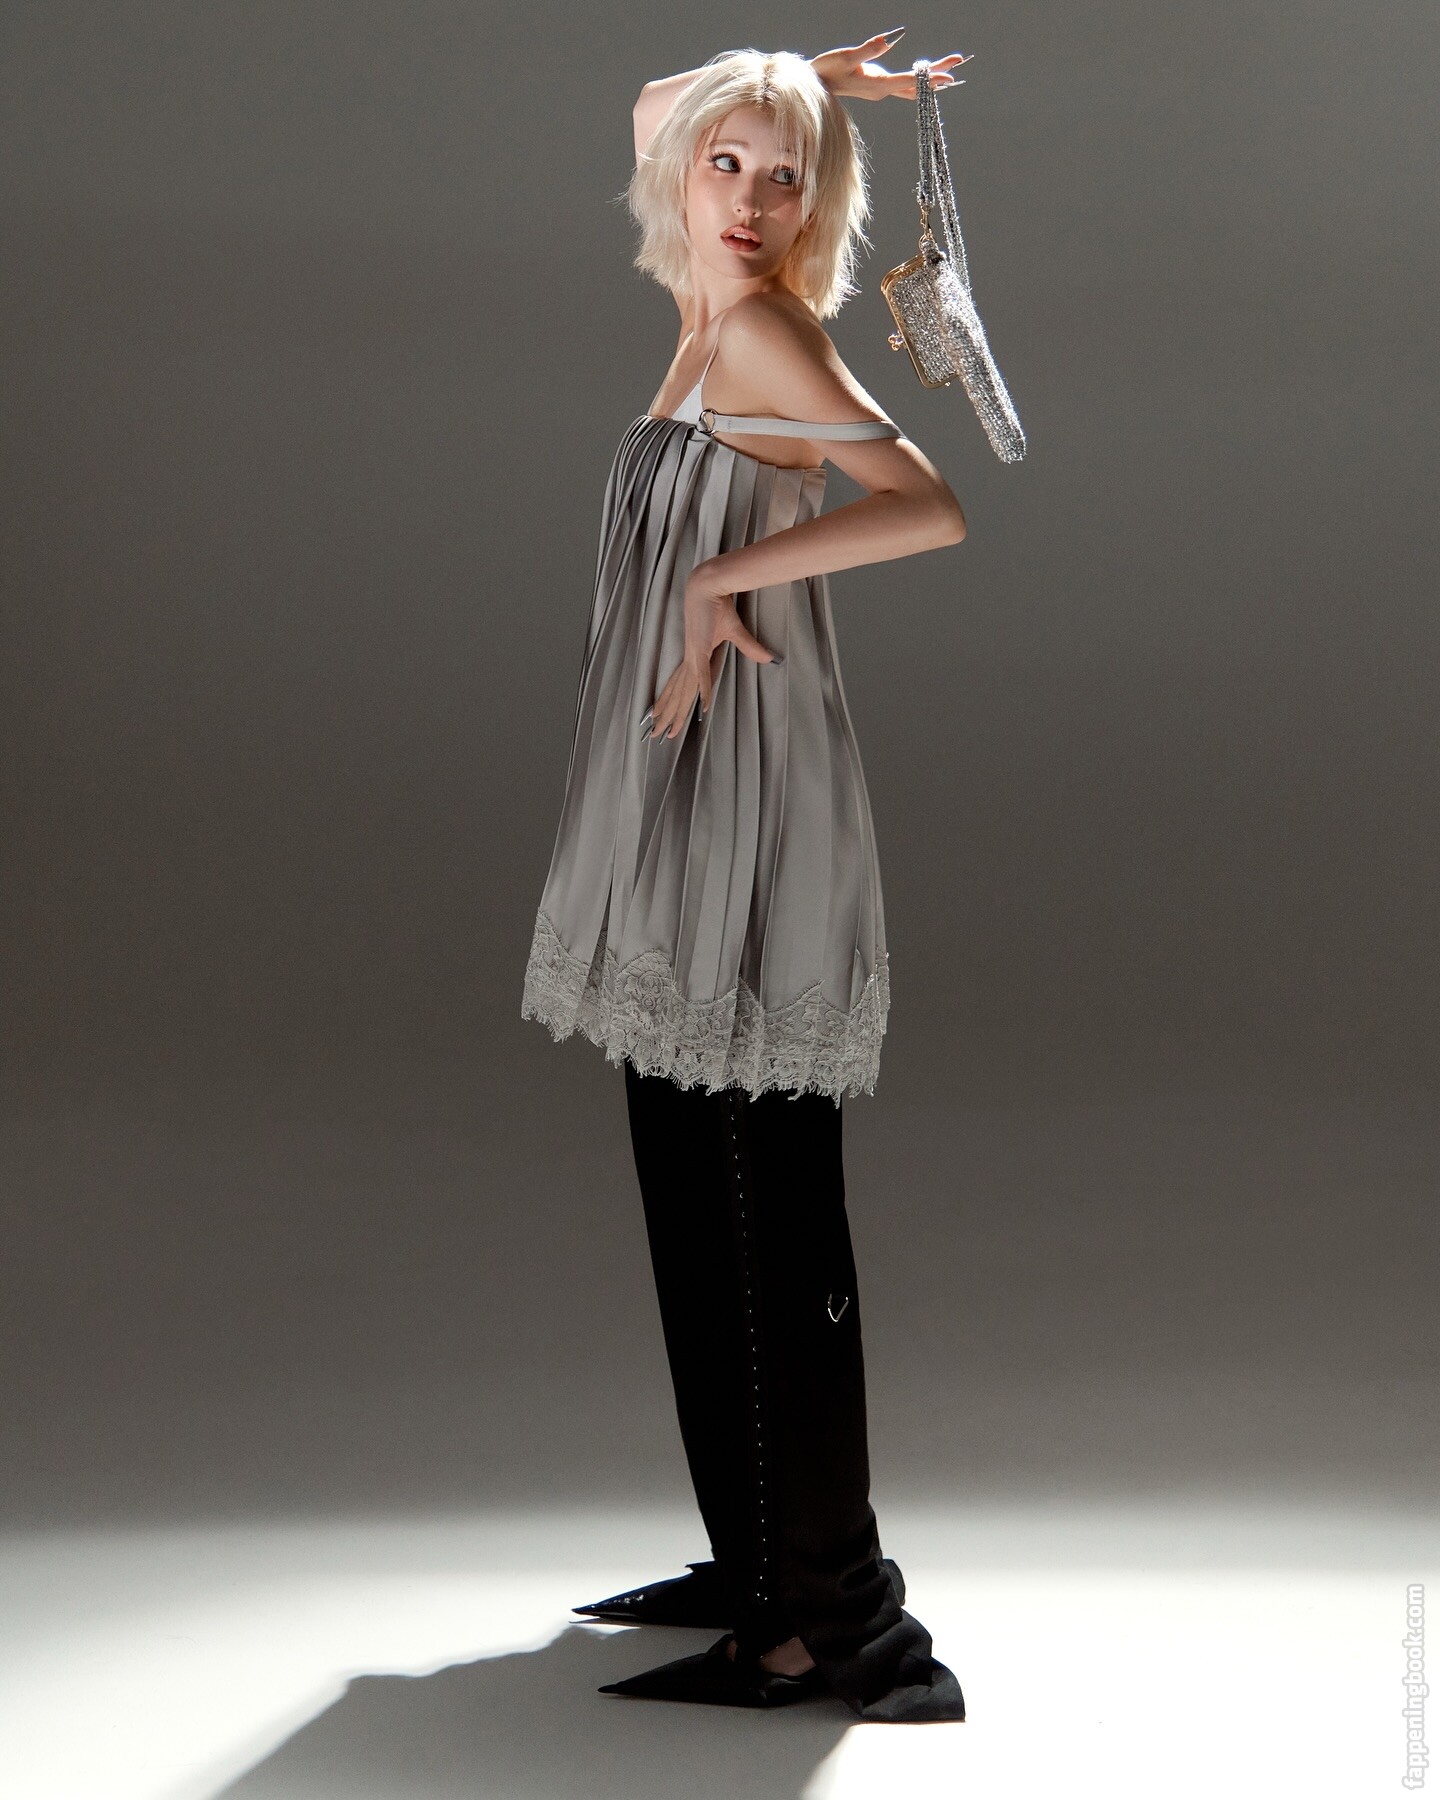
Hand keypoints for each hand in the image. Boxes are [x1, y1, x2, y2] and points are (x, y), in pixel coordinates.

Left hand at [644, 564, 778, 740]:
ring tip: (663, 732)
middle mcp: (690, 659)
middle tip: (655, 736)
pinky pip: (702, 677)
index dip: (673, 702)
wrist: (712, 583)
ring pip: (682, 691)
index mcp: (694, 656)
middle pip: (677, 693)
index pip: (681, 685)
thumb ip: (751, 648)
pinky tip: (701, 710)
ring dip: (674, 712)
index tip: (664, 718)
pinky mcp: (700, 649)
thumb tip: (769, 659)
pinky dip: (703, 693)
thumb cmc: (718, 603)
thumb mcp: (736, 631)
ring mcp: (693, 655)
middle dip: (667, 716)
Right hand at [809, 30, 970, 101]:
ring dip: (932, 76)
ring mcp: (881, 90)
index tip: (948, 76)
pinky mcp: (878, 86)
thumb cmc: (827, 70)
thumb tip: (891, 38)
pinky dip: (919, 80)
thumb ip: (868, 50)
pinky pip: (904, 85)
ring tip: (952, 66)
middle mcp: (883, 91)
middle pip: (916, 84)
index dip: (929, 77)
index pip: (909, 81)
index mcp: (877, 85)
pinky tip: (930, 78)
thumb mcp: (846, 57)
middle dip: (938, 72)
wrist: (815, 84)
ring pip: (912, 85)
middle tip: (959, 60)